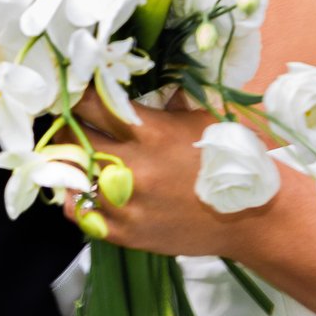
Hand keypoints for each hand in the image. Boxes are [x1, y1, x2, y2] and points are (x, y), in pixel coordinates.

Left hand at [72, 106, 290, 262]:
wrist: (251, 217)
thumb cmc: (230, 160)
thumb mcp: (201, 119)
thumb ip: (167, 101)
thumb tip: (142, 82)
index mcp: (151, 132)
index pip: (90, 103)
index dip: (74, 93)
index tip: (69, 89)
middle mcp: (132, 168)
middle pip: (71, 138)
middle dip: (64, 124)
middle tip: (64, 119)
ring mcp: (126, 204)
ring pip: (69, 176)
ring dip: (66, 161)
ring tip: (69, 152)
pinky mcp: (125, 233)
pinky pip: (79, 213)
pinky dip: (75, 196)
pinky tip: (80, 186)